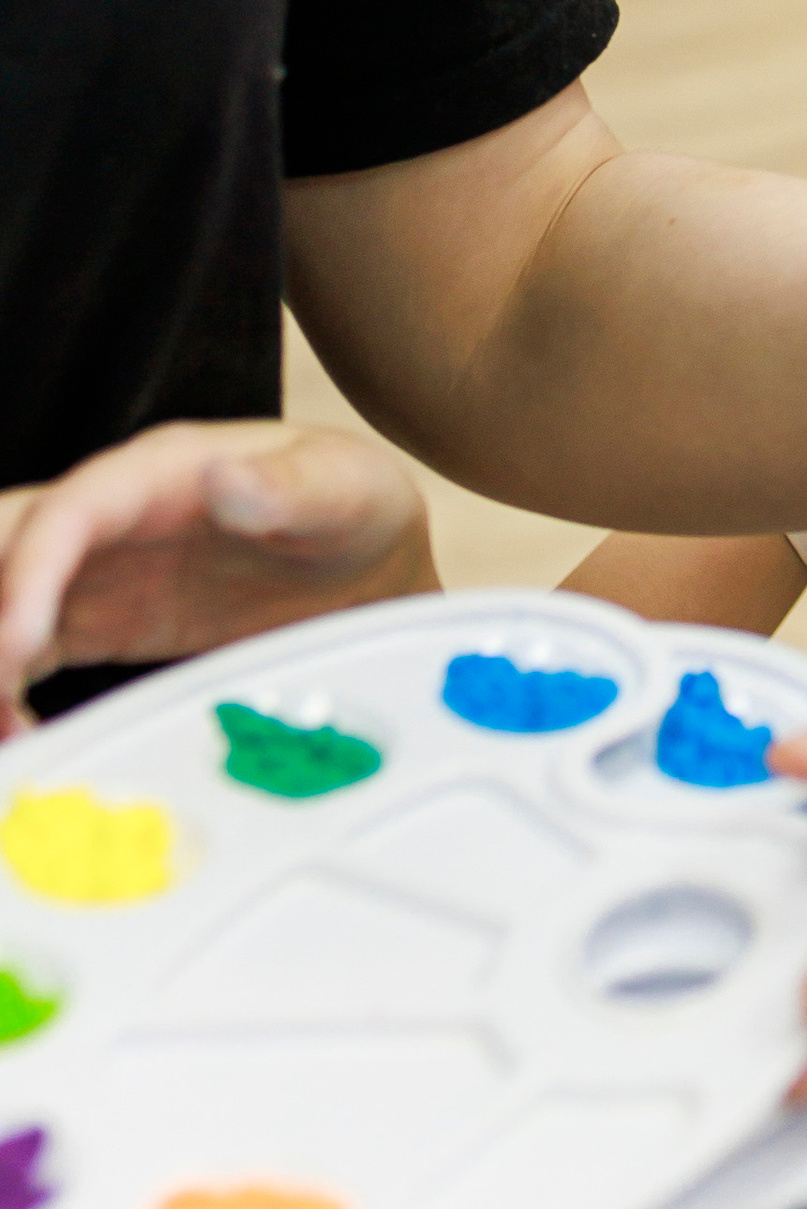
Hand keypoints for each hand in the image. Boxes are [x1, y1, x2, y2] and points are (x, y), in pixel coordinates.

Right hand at [0, 422, 437, 729]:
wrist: (368, 559)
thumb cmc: (351, 503)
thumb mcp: (341, 488)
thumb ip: (287, 486)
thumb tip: (224, 480)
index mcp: (165, 471)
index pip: (72, 510)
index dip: (31, 571)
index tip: (18, 641)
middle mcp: (113, 515)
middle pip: (5, 541)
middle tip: (2, 688)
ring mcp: (96, 569)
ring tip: (8, 732)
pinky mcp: (94, 621)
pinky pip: (20, 650)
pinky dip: (5, 690)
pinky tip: (16, 736)